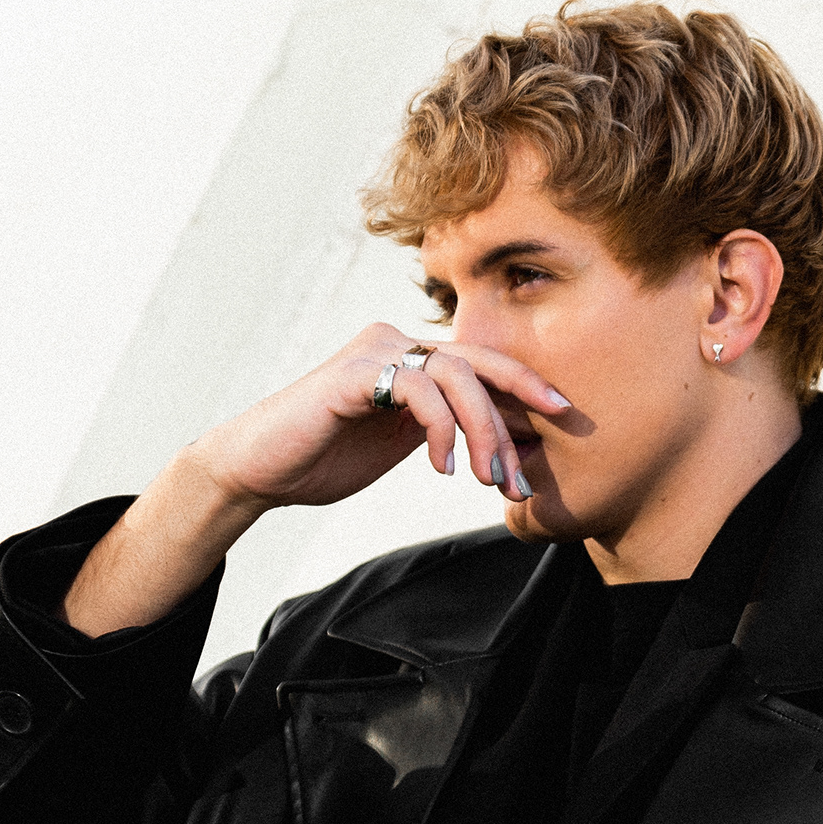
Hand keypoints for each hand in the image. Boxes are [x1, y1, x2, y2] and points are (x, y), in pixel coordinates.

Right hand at [63, 324, 568, 635]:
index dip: (527, 387)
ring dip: (483, 432)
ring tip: (487, 479)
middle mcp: (398, 343)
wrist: (259, 468)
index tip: (563, 420)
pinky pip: (418, 388)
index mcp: (413, 359)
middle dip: (519, 409)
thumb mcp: (398, 443)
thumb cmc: (324, 457)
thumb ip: (440, 428)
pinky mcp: (354, 372)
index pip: (482, 365)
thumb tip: (494, 442)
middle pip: (480, 364)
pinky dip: (441, 428)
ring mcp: (376, 352)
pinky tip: (442, 467)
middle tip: (539, 456)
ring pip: (457, 376)